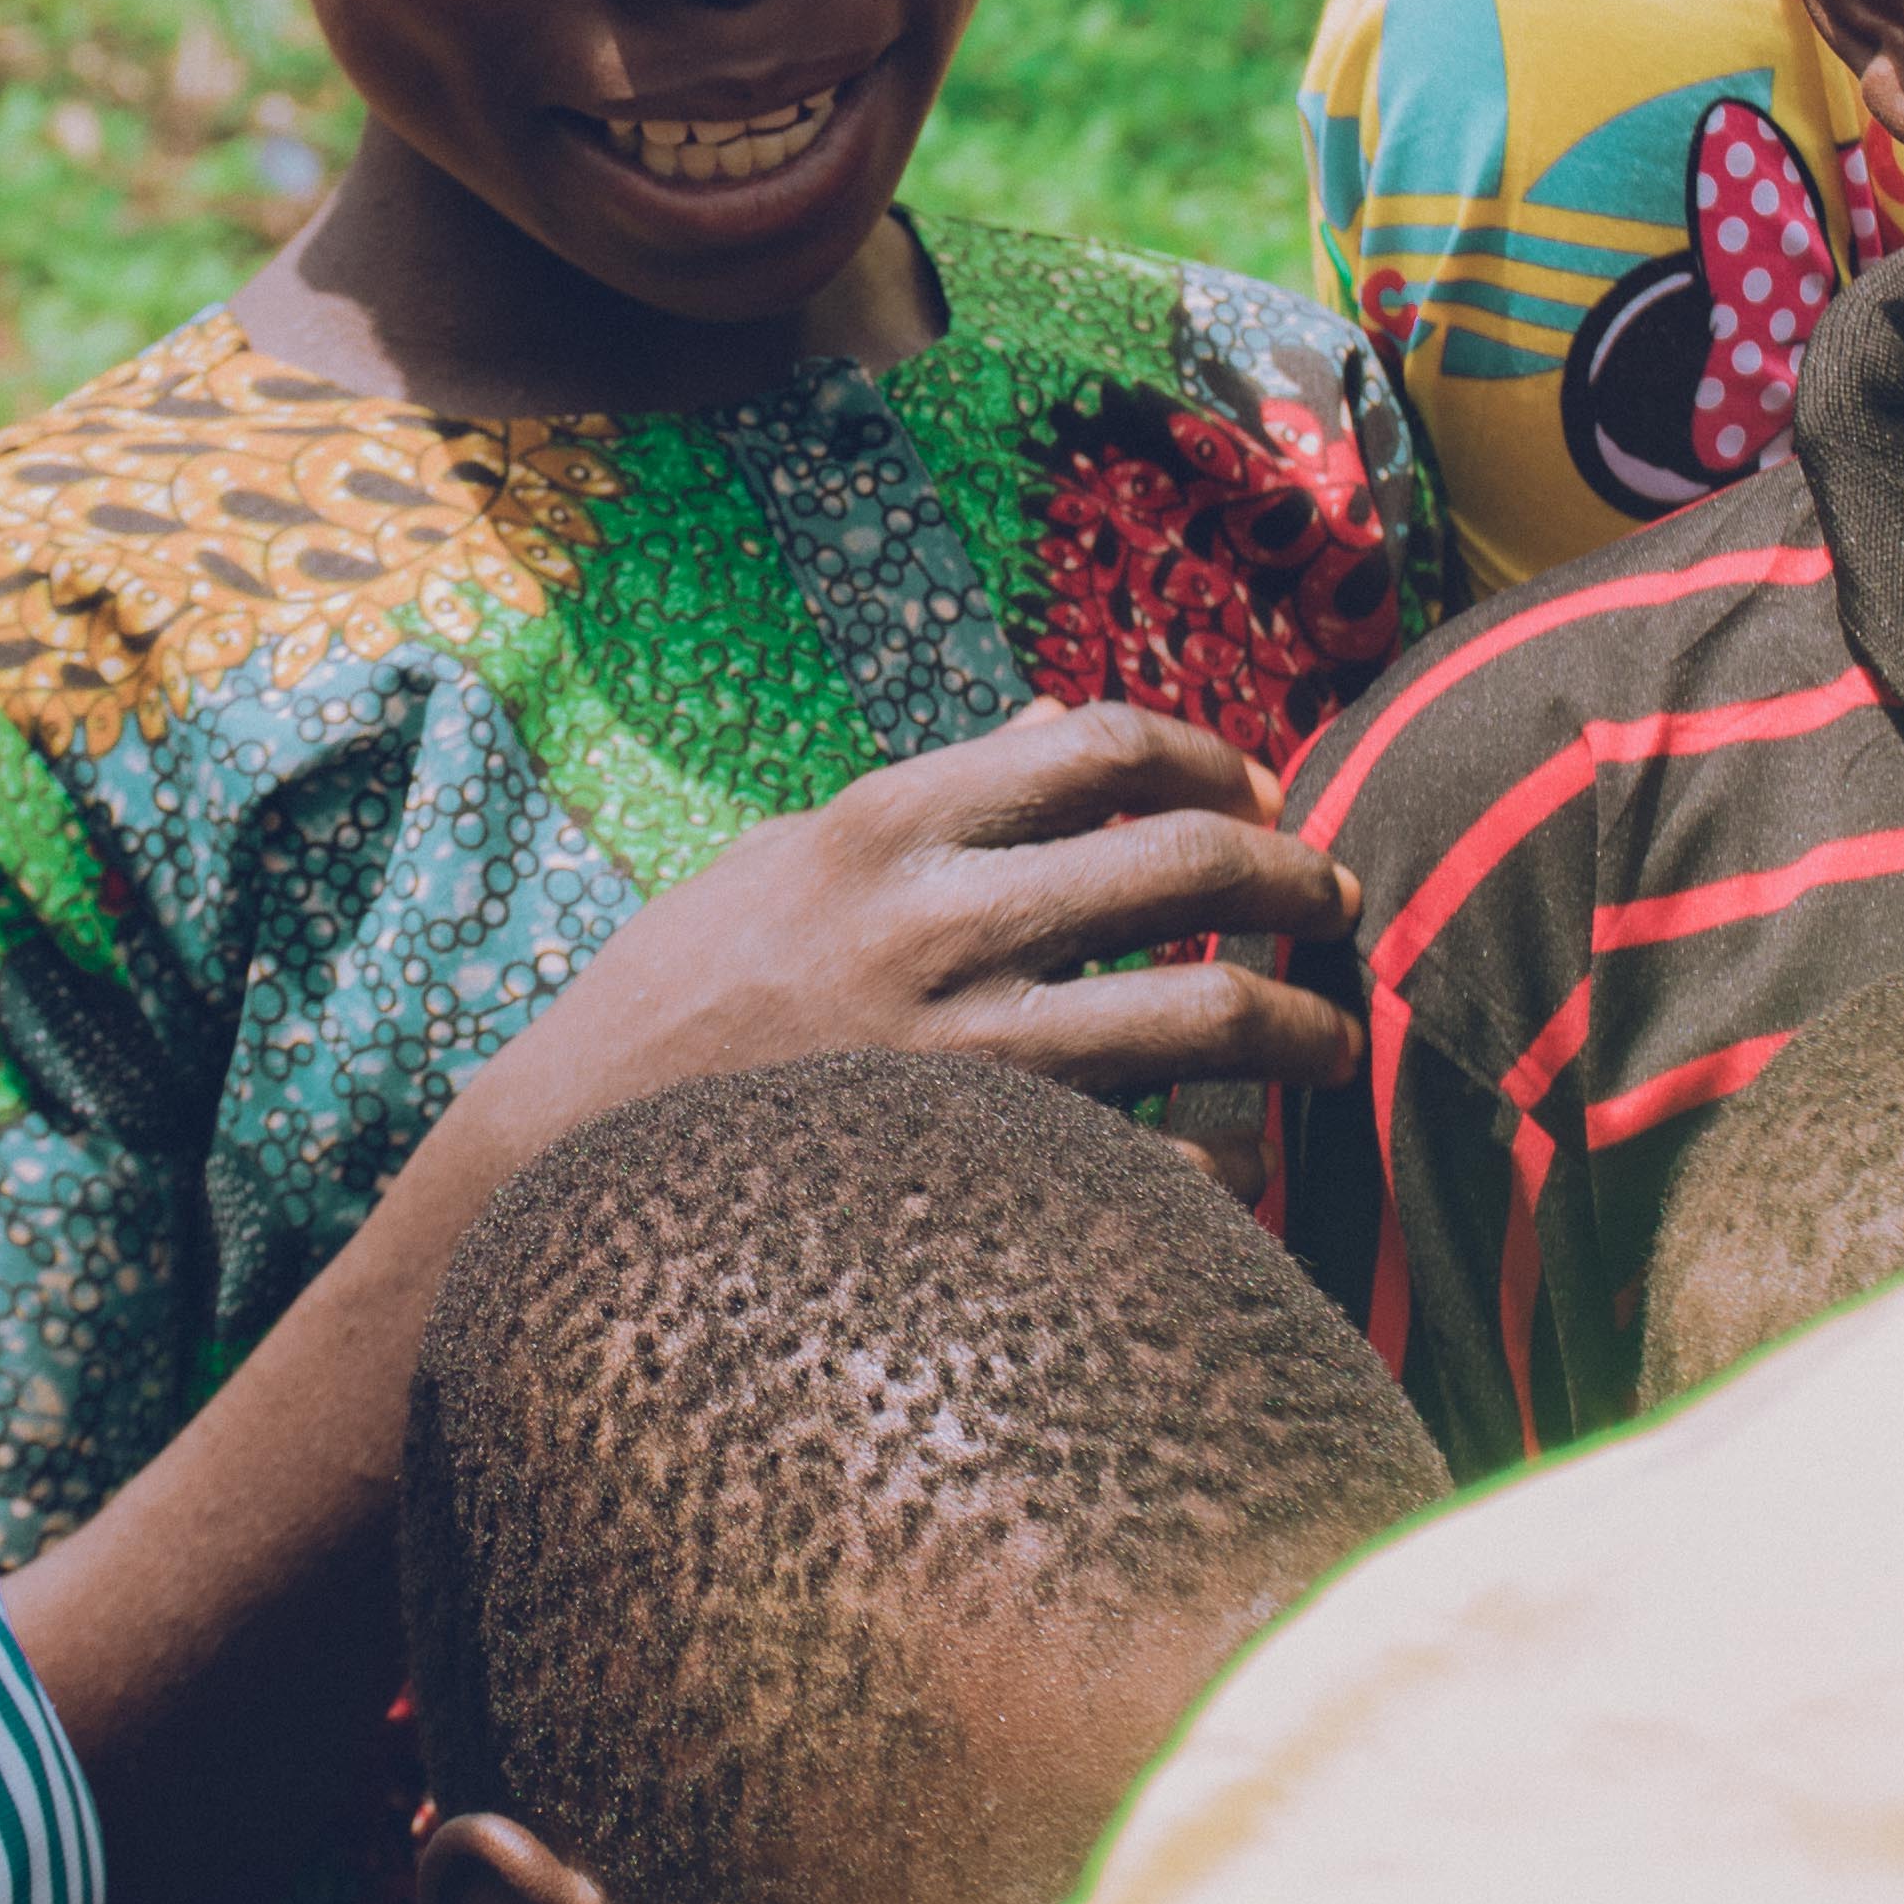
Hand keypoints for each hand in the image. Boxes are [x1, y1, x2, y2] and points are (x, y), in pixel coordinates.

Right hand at [447, 697, 1363, 1177]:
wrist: (567, 1174)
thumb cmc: (678, 1006)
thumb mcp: (784, 865)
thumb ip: (935, 800)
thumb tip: (1060, 728)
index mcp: (885, 826)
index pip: (1099, 742)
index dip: (1207, 757)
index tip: (1256, 789)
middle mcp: (938, 924)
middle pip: (1187, 859)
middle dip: (1294, 874)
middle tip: (1335, 898)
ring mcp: (965, 1056)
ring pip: (1208, 1010)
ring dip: (1301, 1025)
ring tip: (1327, 1041)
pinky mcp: (979, 1175)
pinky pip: (1160, 1167)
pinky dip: (1219, 1167)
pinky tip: (1232, 1167)